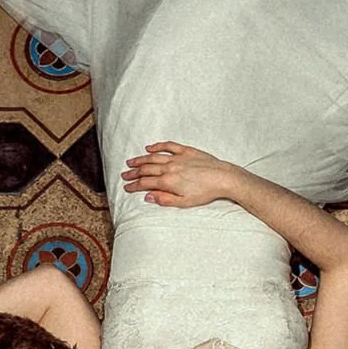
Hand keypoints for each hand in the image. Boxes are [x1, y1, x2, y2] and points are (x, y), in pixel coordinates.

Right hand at [119, 142, 242, 209]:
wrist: (222, 178)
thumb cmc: (205, 192)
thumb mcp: (184, 202)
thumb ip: (164, 199)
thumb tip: (148, 197)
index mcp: (168, 182)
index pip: (146, 183)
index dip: (134, 185)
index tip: (127, 187)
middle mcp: (170, 168)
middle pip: (146, 169)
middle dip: (134, 173)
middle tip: (124, 175)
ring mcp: (177, 158)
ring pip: (154, 157)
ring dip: (141, 159)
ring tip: (131, 162)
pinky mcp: (186, 151)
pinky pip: (168, 146)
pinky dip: (157, 146)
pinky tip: (150, 148)